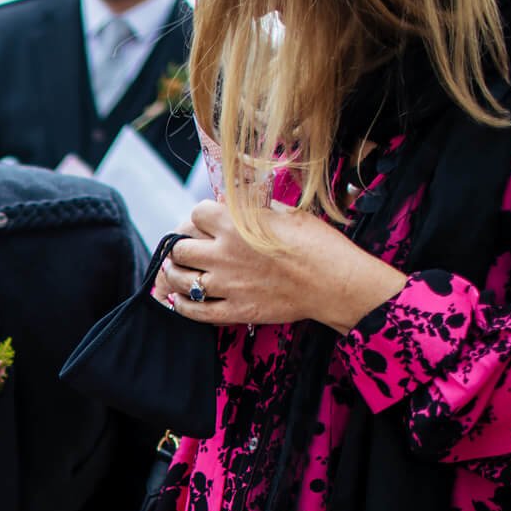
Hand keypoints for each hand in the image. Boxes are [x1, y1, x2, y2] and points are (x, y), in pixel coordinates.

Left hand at [154, 200, 407, 331]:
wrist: (335, 283)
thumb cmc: (317, 244)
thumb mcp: (286, 212)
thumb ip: (253, 208)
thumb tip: (234, 199)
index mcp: (235, 224)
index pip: (195, 214)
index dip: (200, 217)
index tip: (206, 223)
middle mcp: (224, 253)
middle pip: (179, 247)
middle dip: (181, 246)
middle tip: (187, 249)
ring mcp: (227, 284)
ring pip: (179, 279)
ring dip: (175, 274)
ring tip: (177, 271)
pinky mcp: (235, 310)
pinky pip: (194, 311)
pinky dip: (183, 306)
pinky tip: (183, 300)